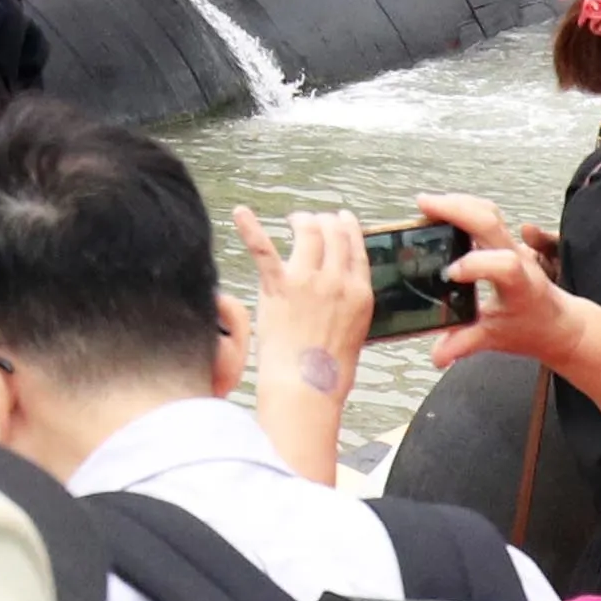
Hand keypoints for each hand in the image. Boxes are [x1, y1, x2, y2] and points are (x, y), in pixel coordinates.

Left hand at [235, 206, 370, 399]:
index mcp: (361, 294)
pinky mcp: (279, 287)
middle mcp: (338, 281)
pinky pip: (263, 249)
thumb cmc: (328, 371)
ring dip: (301, 221)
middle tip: (311, 220)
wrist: (307, 387)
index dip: (348, 227)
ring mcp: (309, 281)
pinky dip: (250, 227)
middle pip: (334, 234)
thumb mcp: (355, 333)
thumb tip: (344, 295)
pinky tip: (240, 212)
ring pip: (308, 232)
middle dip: (324, 221)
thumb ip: (351, 307)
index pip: (357, 248)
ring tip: (292, 220)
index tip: (341, 218)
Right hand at [413, 192, 600, 372]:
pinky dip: (464, 207)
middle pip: (492, 222)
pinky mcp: (506, 243)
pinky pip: (488, 215)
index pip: (504, 264)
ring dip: (459, 203)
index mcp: (520, 285)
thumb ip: (465, 345)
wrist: (560, 323)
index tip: (449, 274)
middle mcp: (519, 260)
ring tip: (429, 204)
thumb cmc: (532, 329)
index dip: (475, 264)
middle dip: (457, 209)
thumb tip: (437, 356)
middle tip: (424, 205)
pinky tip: (444, 210)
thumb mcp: (497, 339)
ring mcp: (513, 247)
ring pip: (490, 212)